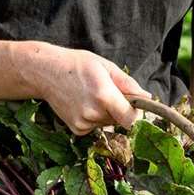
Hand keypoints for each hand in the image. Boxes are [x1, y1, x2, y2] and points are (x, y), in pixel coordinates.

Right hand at [17, 42, 149, 134]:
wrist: (46, 72)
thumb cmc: (78, 65)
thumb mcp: (106, 67)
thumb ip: (128, 84)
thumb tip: (147, 97)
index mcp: (104, 95)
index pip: (132, 119)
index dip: (135, 113)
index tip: (133, 105)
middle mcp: (93, 113)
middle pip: (120, 120)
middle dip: (119, 109)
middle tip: (106, 92)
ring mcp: (83, 123)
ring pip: (108, 124)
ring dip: (106, 113)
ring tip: (91, 95)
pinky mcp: (77, 129)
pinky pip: (96, 127)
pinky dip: (94, 118)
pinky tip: (83, 104)